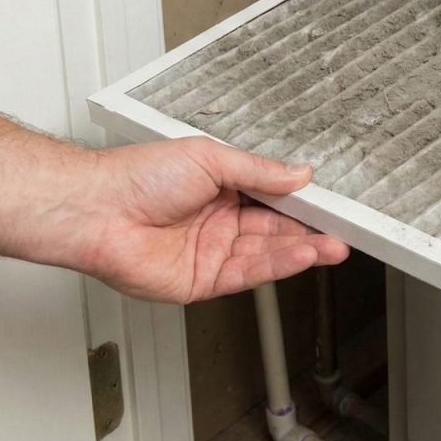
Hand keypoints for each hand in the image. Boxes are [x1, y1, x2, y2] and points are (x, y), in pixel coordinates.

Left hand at [76, 137, 348, 302]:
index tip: (330, 202)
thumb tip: (298, 174)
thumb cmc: (138, 176)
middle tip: (343, 228)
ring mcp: (211, 253)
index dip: (301, 201)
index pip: (272, 197)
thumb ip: (259, 171)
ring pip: (267, 253)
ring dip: (302, 250)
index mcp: (220, 188)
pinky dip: (278, 265)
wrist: (97, 210)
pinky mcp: (202, 281)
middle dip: (310, 230)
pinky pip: (248, 274)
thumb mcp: (210, 159)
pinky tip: (302, 254)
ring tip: (334, 245)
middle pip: (275, 229)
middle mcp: (219, 221)